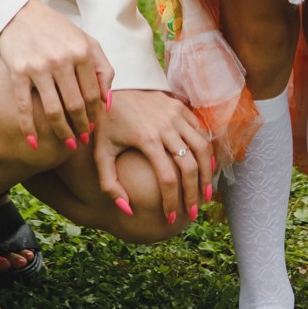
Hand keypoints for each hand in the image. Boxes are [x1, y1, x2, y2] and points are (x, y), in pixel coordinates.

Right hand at [0, 0, 112, 149]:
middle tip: (82, 140)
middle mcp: (62, 60)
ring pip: (53, 110)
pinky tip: (34, 143)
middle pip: (75, 105)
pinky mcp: (18, 72)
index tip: (94, 127)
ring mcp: (39, 67)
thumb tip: (108, 103)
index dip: (95, 114)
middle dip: (81, 127)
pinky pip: (25, 106)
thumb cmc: (57, 30)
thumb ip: (102, 69)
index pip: (93, 93)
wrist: (21, 13)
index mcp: (82, 52)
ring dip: (62, 131)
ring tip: (67, 144)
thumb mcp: (87, 42)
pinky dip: (29, 127)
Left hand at [93, 89, 212, 223]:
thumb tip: (128, 210)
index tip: (170, 219)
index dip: (171, 202)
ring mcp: (175, 114)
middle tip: (193, 213)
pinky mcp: (179, 106)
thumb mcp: (100, 155)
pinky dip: (206, 151)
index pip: (167, 178)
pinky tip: (205, 168)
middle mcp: (165, 126)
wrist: (109, 89)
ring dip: (207, 174)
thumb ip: (109, 185)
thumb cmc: (104, 126)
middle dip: (194, 193)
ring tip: (205, 195)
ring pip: (202, 148)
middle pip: (190, 166)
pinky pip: (200, 131)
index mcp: (146, 139)